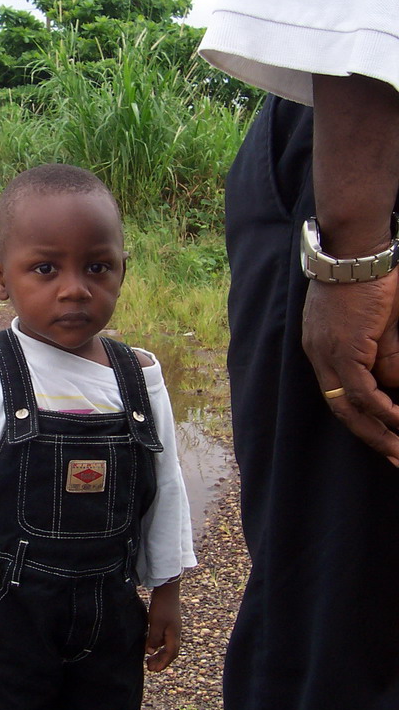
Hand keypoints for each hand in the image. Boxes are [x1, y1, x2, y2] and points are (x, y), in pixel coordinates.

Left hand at [145, 580, 181, 671]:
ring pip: (168, 646)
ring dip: (160, 654)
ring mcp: (173, 628)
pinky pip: (165, 639)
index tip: (153, 670)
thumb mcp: (155, 623)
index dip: (162, 663)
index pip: (170, 654)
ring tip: (149, 659)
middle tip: (150, 668)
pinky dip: (159, 645)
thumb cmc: (162, 606)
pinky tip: (151, 645)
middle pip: (170, 652)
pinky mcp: (169, 623)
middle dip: (161, 661)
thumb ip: (153, 638)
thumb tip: (150, 651)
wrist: (167, 589)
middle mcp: (176, 633)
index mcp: (174, 635)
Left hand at [302, 273, 398, 463]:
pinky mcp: (344, 349)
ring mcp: (328, 353)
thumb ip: (383, 355)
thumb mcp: (376, 324)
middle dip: (368, 436)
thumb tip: (393, 384)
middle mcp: (319, 354)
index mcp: (321, 348)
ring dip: (376, 431)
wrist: (355, 252)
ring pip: (348, 406)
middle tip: (393, 456)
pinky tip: (396, 422)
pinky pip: (360, 390)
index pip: (337, 393)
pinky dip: (379, 409)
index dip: (359, 418)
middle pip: (339, 408)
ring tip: (398, 449)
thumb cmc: (367, 278)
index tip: (380, 435)